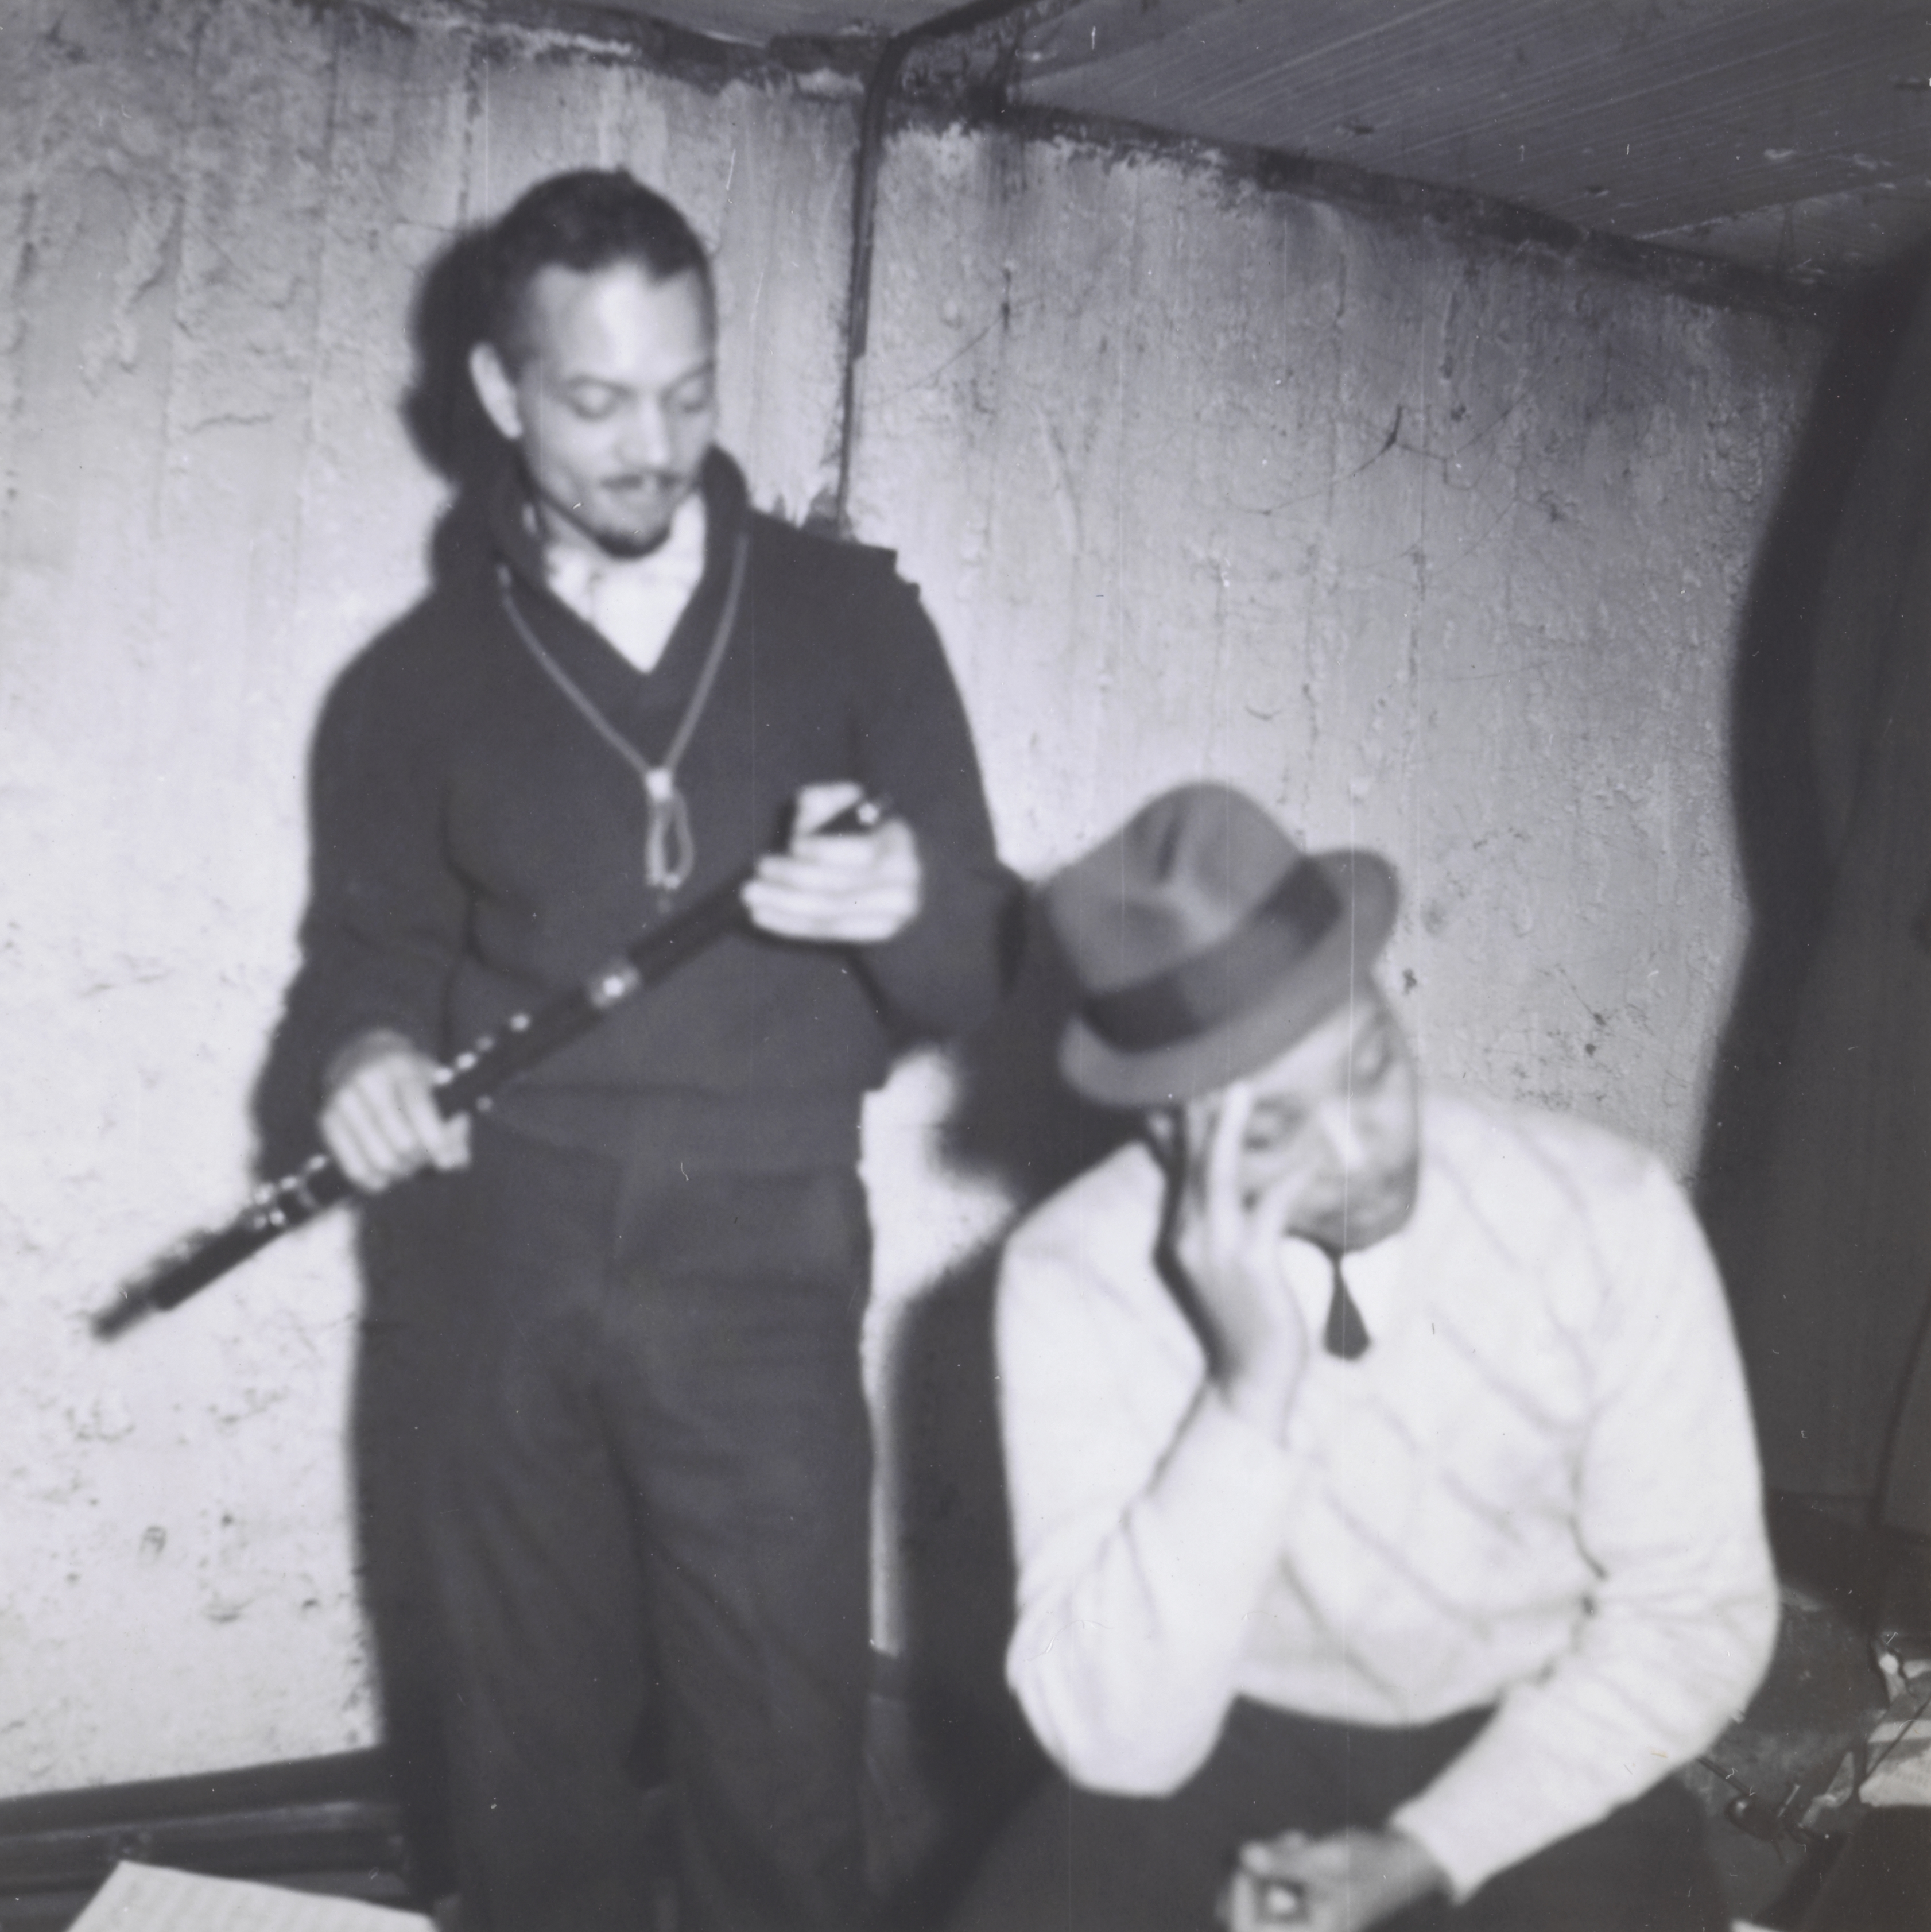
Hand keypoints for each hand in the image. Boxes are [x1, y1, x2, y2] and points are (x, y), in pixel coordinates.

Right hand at [319, 1029, 470, 1192]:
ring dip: (400, 1173)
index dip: (436, 1140)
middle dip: (420, 1160)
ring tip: (406, 1167)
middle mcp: (367, 1080)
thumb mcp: (435, 1087)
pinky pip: (353, 1167)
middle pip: (402, 1141)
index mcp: (401, 1067)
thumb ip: (454, 1122)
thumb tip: (457, 1161)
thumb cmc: (409, 1080)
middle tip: (424, 1161)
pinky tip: (385, 1179)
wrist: (361, 1059)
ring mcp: (343, 1099)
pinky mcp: (326, 1119)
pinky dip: (374, 1181)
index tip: (447, 1162)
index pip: (418, 1107)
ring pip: (379, 1159)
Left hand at [741, 781, 921, 944]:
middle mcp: (903, 882)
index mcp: (900, 842)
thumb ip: (829, 798)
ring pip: (829, 914)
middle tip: (759, 869)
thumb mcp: (856, 805)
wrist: (915, 873)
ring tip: (751, 896)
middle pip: (839, 887)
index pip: (860, 852)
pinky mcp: (877, 933)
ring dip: (784, 905)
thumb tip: (805, 803)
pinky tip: (762, 915)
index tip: (791, 844)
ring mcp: (893, 913)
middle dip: (793, 879)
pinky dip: (790, 925)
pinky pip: (827, 931)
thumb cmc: (872, 833)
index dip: (823, 850)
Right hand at [1168, 1081, 1313, 1433]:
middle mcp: (1189, 1236)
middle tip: (1208, 1064)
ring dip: (1230, 1130)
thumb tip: (1250, 1180)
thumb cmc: (1249, 1317)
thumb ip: (1229, 1219)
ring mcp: (1215, 1251)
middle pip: (1192, 1162)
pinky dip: (1290, 1179)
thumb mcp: (1229, 1263)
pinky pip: (1269, 1209)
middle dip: (1200, 1111)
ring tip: (1239, 1088)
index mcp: (1182, 1233)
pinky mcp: (1250, 1266)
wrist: (1250, 1381)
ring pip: (1219, 1177)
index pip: (1177, 1167)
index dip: (1180, 1123)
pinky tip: (1310, 1157)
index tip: (1182, 1083)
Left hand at [1220, 1829, 1444, 1931]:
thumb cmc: (1370, 1863)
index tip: (1248, 1855)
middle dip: (1250, 1873)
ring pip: (1254, 1895)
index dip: (1239, 1892)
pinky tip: (1300, 1844)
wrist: (1401, 1860)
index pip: (1248, 1928)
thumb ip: (1284, 1861)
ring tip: (1298, 1840)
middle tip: (1273, 1843)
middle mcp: (1302, 1931)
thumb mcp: (1326, 1860)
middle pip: (1244, 1913)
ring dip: (1266, 1863)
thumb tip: (1243, 1855)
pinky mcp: (1298, 1904)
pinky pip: (1268, 1885)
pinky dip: (1276, 1863)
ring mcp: (1299, 1920)